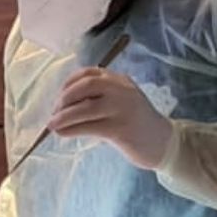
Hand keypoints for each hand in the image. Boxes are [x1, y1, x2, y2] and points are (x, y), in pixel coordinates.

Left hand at [47, 68, 173, 170]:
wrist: (164, 143)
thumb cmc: (138, 124)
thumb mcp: (123, 102)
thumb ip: (101, 97)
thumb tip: (65, 106)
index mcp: (121, 81)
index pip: (90, 73)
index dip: (69, 83)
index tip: (59, 97)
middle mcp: (122, 90)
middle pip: (87, 85)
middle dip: (65, 98)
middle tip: (54, 112)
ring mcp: (123, 109)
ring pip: (86, 107)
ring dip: (64, 116)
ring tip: (53, 125)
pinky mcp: (121, 129)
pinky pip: (90, 126)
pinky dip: (72, 129)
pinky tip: (64, 133)